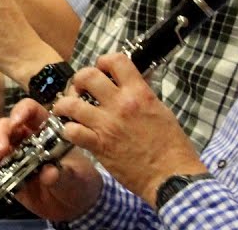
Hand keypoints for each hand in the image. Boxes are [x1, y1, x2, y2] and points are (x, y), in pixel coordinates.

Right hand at [0, 99, 103, 221]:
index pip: (31, 111)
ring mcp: (13, 157)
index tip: (17, 121)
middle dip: (0, 136)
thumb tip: (49, 172)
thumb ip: (63, 175)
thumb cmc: (80, 182)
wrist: (75, 206)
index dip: (22, 111)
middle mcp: (26, 139)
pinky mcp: (5, 175)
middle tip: (1, 151)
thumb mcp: (76, 178)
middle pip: (6, 128)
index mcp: (45, 130)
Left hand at [55, 53, 206, 205]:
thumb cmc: (172, 147)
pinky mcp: (98, 145)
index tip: (101, 69)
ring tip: (66, 108)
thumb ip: (142, 94)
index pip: (116, 61)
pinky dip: (68, 129)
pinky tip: (72, 131)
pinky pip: (72, 131)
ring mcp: (107, 125)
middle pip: (87, 76)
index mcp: (139, 93)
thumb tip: (131, 82)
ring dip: (65, 104)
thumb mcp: (161, 111)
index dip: (104, 61)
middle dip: (79, 79)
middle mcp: (120, 104)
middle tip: (81, 89)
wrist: (171, 177)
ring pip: (71, 103)